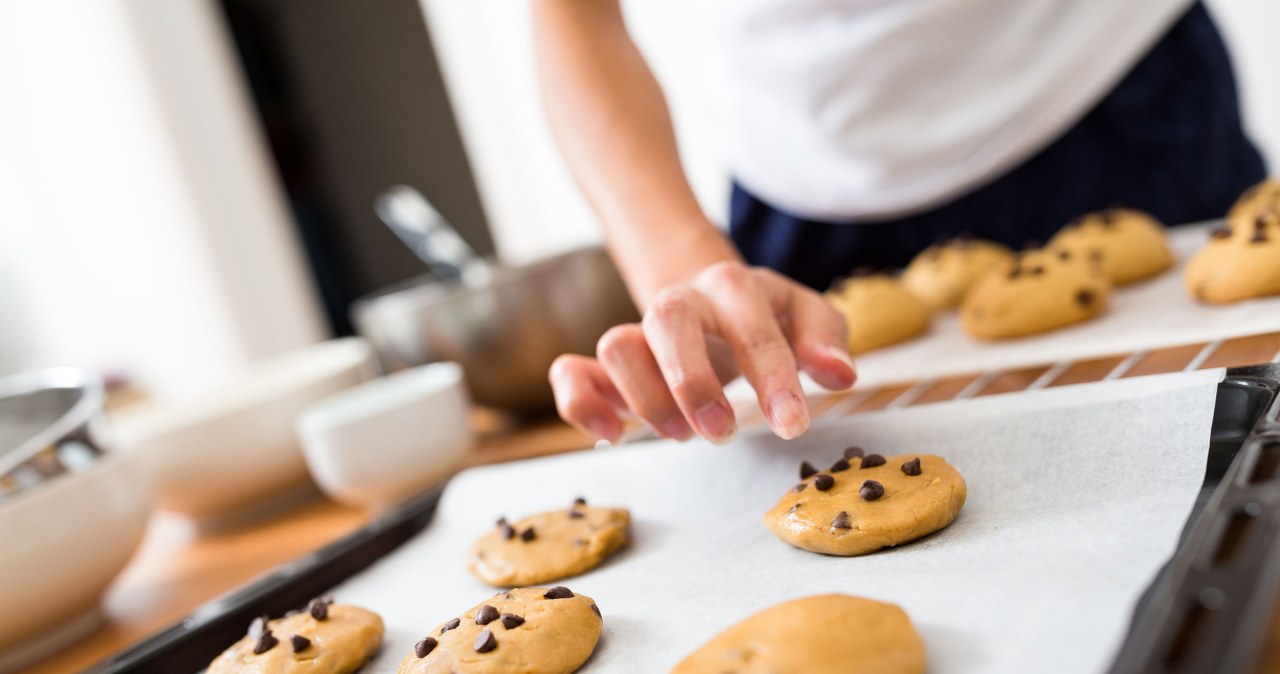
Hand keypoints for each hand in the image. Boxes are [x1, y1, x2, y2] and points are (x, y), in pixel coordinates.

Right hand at [550, 261, 856, 443]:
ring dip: (644, 397)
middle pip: (666, 318)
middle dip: (692, 381)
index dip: (773, 378)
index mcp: (733, 286)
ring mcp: (639, 330)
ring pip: (616, 344)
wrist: (715, 301)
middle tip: (720, 433)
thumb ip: (826, 338)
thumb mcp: (808, 316)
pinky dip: (581, 402)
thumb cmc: (768, 318)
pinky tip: (611, 436)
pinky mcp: (607, 364)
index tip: (792, 426)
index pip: (752, 327)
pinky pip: (571, 371)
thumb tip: (839, 373)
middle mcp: (680, 300)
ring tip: (679, 435)